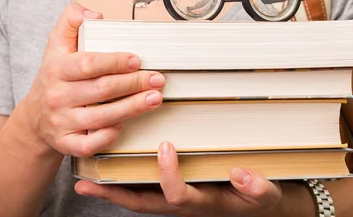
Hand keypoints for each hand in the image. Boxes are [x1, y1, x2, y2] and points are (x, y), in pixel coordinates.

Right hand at [20, 3, 164, 157]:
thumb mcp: (56, 44)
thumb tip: (93, 14)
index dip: (115, 62)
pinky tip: (125, 124)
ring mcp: (61, 122)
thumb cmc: (54, 78)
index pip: (88, 64)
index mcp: (56, 69)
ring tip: (155, 98)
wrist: (34, 118)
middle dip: (134, 84)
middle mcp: (57, 96)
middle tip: (157, 79)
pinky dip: (109, 135)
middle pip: (101, 90)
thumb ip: (72, 20)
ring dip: (132, 108)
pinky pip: (90, 143)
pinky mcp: (66, 143)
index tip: (137, 60)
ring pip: (101, 117)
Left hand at [75, 142, 284, 216]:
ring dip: (111, 190)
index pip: (177, 195)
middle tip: (88, 185)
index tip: (166, 146)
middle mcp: (182, 204)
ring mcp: (173, 200)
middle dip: (115, 195)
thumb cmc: (257, 199)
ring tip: (86, 180)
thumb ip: (257, 188)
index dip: (168, 174)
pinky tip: (108, 171)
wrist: (256, 206)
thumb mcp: (266, 195)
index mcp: (202, 204)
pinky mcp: (170, 191)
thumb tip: (240, 174)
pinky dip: (122, 183)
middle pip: (142, 204)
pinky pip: (142, 190)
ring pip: (137, 198)